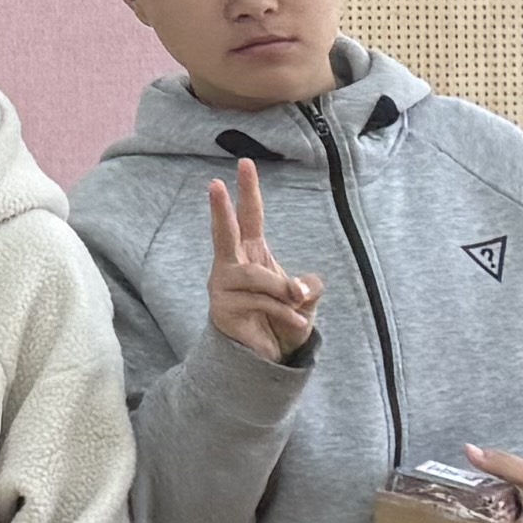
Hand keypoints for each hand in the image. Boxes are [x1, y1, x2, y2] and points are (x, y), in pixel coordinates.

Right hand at [205, 163, 321, 365]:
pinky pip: (259, 301)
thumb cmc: (282, 323)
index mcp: (251, 256)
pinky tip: (296, 325)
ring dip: (283, 293)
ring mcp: (224, 287)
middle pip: (225, 233)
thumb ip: (308, 288)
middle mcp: (232, 266)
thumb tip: (301, 287)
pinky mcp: (222, 308)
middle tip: (214, 184)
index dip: (248, 192)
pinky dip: (285, 313)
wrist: (267, 359)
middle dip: (220, 208)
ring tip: (298, 309)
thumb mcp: (305, 302)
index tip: (245, 163)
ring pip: (257, 277)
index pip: (250, 219)